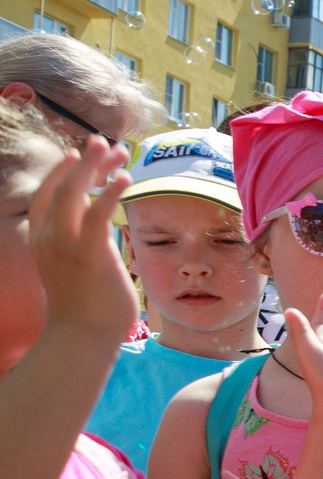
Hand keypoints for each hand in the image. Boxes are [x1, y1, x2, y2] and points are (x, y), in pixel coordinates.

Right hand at [27, 138, 135, 342]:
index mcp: (40, 239)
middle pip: (62, 186)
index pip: (46, 194)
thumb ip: (79, 245)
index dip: (61, 171)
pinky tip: (125, 178)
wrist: (82, 336)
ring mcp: (66, 244)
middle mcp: (48, 237)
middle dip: (82, 160)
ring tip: (116, 149)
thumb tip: (99, 234)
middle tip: (102, 141)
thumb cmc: (84, 306)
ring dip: (96, 166)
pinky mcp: (90, 253)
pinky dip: (110, 192)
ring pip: (76, 193)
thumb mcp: (71, 268)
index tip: (77, 154)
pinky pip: (99, 213)